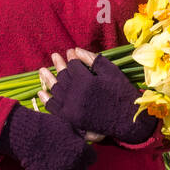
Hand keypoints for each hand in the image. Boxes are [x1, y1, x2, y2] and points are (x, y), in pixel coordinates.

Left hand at [41, 47, 157, 144]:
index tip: (70, 52)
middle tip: (55, 56)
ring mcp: (71, 108)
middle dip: (58, 64)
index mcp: (85, 81)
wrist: (128, 120)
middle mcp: (75, 95)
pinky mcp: (70, 119)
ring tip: (42, 70)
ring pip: (56, 90)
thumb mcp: (111, 71)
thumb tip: (75, 49)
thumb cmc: (121, 92)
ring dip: (48, 79)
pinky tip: (41, 92)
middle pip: (62, 76)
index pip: (73, 66)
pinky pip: (54, 108)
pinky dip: (47, 99)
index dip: (71, 57)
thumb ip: (92, 59)